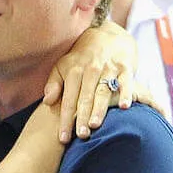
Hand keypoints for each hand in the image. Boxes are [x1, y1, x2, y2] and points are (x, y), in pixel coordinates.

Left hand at [43, 20, 137, 141]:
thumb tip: (47, 101)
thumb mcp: (63, 66)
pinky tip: (125, 106)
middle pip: (84, 98)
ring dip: (99, 108)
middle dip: (81, 117)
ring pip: (102, 91)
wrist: (107, 34)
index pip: (67, 100)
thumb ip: (54, 83)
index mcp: (74, 71)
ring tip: (95, 124)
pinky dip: (126, 93)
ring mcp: (108, 68)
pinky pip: (126, 82)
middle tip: (80, 136)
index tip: (63, 138)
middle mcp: (90, 69)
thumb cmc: (82, 56)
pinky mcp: (125, 67)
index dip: (64, 119)